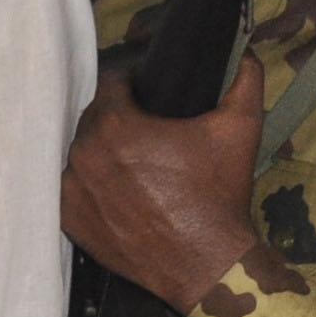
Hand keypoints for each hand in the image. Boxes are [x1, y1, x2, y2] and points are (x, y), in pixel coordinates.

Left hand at [62, 56, 270, 312]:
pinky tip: (115, 189)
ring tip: (130, 162)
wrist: (204, 262)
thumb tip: (245, 54)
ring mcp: (72, 191)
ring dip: (100, 151)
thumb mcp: (241, 127)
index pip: (110, 84)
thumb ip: (245, 79)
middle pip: (92, 119)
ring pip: (79, 154)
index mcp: (116, 125)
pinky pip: (71, 189)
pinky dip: (89, 185)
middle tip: (144, 131)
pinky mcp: (70, 221)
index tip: (148, 94)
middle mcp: (84, 154)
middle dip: (115, 118)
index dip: (131, 84)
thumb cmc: (219, 193)